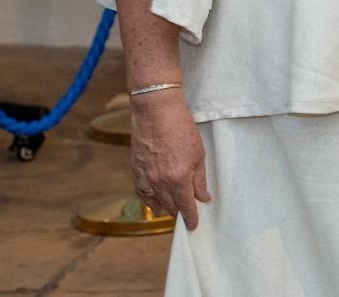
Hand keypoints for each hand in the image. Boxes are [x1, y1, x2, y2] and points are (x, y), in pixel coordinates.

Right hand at [128, 90, 211, 229]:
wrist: (156, 112)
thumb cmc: (181, 129)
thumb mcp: (198, 154)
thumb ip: (199, 179)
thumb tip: (203, 198)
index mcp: (178, 179)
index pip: (186, 206)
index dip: (191, 217)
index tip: (193, 226)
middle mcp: (159, 182)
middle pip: (171, 205)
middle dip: (179, 212)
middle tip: (186, 216)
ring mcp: (145, 177)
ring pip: (156, 201)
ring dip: (165, 208)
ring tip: (173, 212)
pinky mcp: (136, 170)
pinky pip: (142, 192)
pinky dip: (149, 200)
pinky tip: (154, 203)